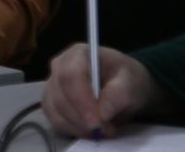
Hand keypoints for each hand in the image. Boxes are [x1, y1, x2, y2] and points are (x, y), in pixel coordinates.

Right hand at [42, 43, 161, 138]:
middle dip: (82, 119)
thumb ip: (119, 94)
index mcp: (78, 54)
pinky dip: (73, 130)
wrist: (124, 86)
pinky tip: (90, 130)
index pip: (70, 76)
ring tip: (103, 130)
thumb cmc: (127, 79)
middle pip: (60, 95)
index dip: (81, 101)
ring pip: (55, 110)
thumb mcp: (132, 83)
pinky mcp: (52, 102)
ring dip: (79, 127)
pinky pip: (55, 120)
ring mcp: (53, 84)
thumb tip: (103, 112)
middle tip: (107, 130)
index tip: (98, 122)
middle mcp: (59, 66)